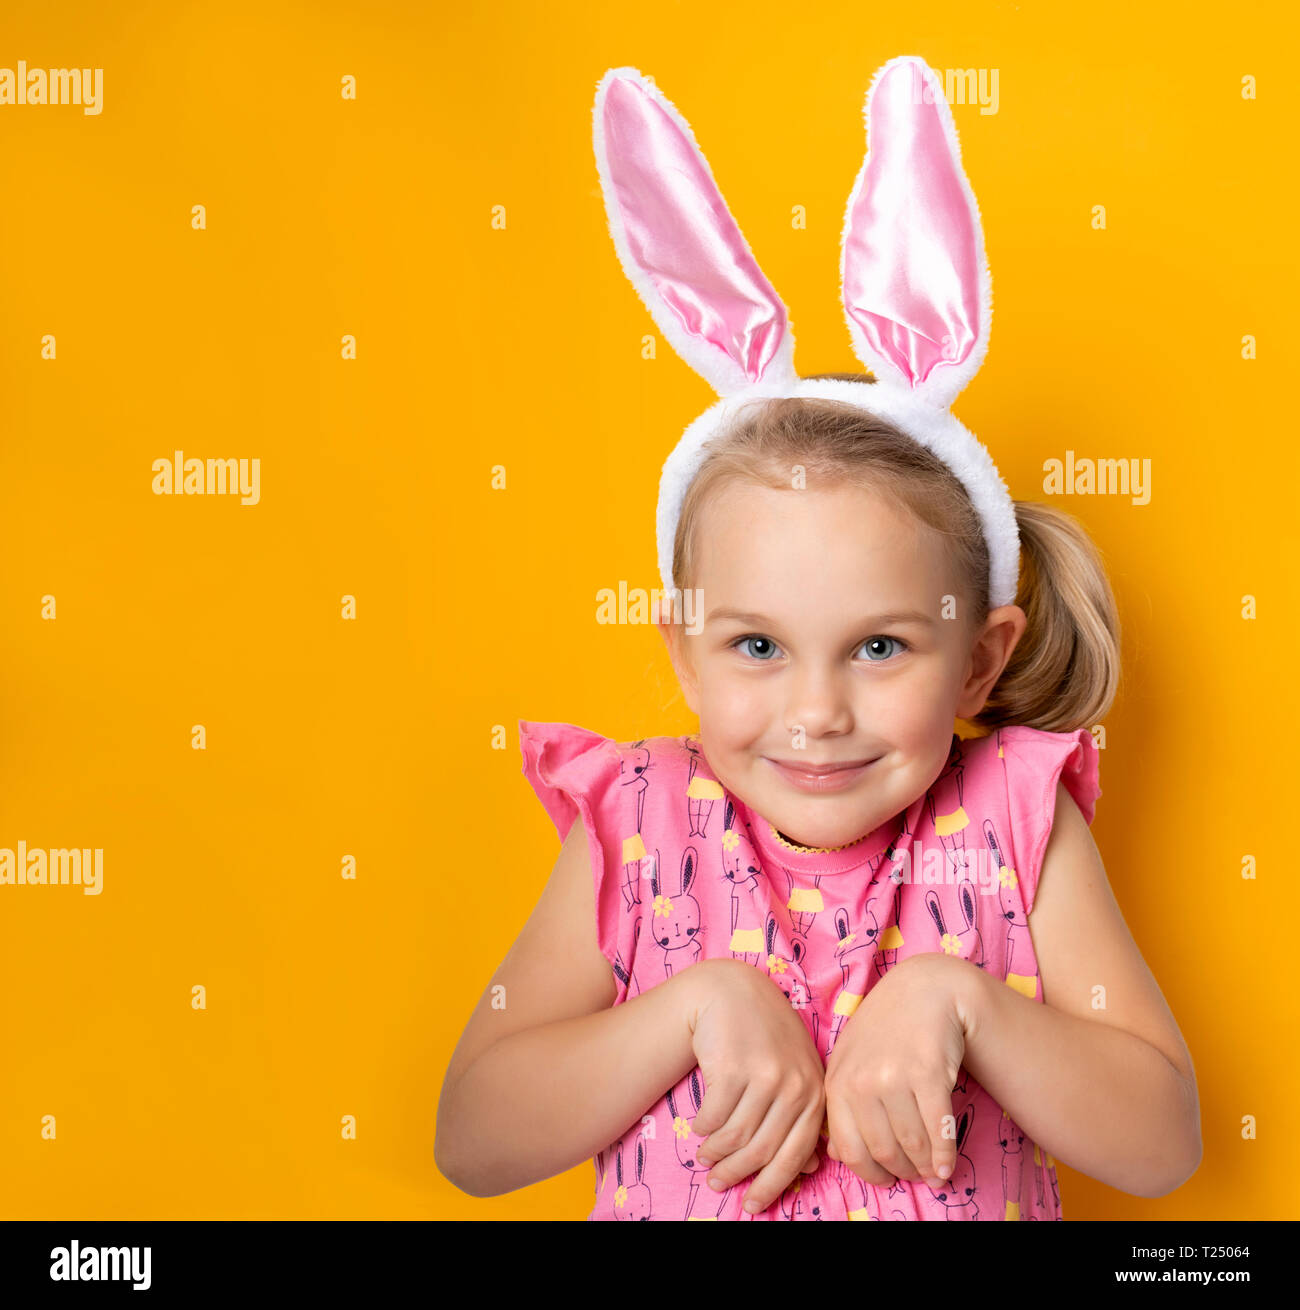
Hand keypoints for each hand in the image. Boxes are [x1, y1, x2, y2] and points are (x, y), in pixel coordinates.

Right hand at [684, 958, 825, 1213]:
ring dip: (716, 1155)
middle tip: (718, 1184)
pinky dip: (704, 1129)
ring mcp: (764, 1075)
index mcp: (814, 1093)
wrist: (731, 990)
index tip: (752, 1206)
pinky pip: (714, 1116)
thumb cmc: (764, 1034)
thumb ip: (803, 1114)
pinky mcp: (733, 1066)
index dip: (772, 1186)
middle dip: (737, 1175)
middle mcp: (795, 1085)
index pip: (795, 1155)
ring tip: (705, 1159)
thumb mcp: (794, 1069)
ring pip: (735, 1137)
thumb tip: (810, 1165)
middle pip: (762, 1151)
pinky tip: (700, 1127)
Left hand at [823, 952, 970, 1190]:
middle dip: (903, 1172)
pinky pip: (938, 1128)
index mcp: (837, 1082)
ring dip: (926, 1167)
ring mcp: (893, 1076)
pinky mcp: (927, 1072)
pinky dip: (945, 1153)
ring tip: (934, 1173)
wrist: (924, 990)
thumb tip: (834, 1154)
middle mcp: (861, 1080)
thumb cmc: (885, 1028)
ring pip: (912, 1143)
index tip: (887, 1180)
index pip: (848, 1148)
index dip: (871, 1173)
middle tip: (917, 1177)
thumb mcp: (851, 1060)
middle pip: (883, 1150)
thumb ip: (842, 1104)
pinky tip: (948, 1164)